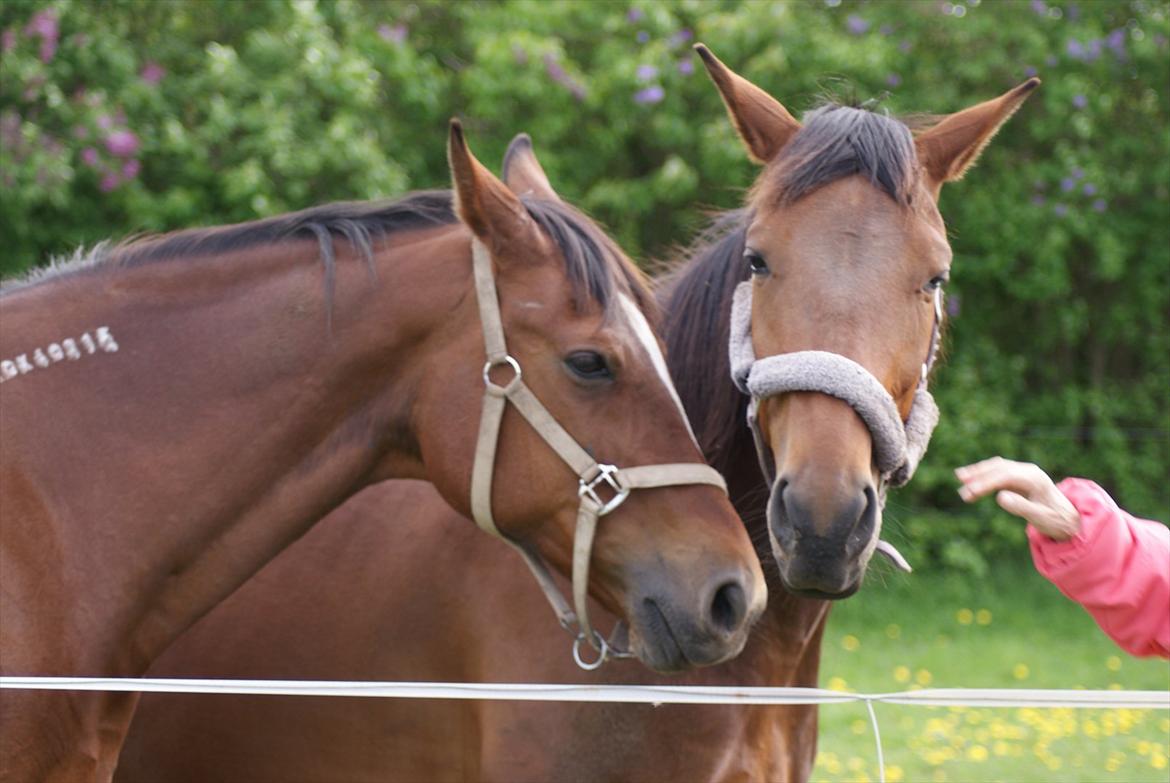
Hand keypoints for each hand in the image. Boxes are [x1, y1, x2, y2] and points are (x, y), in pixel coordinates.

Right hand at [955, 457, 1081, 540]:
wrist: (1070, 518)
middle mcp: (1029, 471)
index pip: (1005, 476)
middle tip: (962, 490)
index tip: (970, 492)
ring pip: (996, 467)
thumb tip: (1000, 497)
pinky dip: (983, 475)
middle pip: (999, 468)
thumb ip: (1021, 507)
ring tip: (959, 478)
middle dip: (978, 477)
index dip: (986, 483)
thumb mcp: (1041, 518)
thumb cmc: (1056, 520)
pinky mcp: (1018, 477)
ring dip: (978, 472)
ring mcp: (1023, 472)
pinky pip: (997, 472)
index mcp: (1035, 479)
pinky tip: (970, 480)